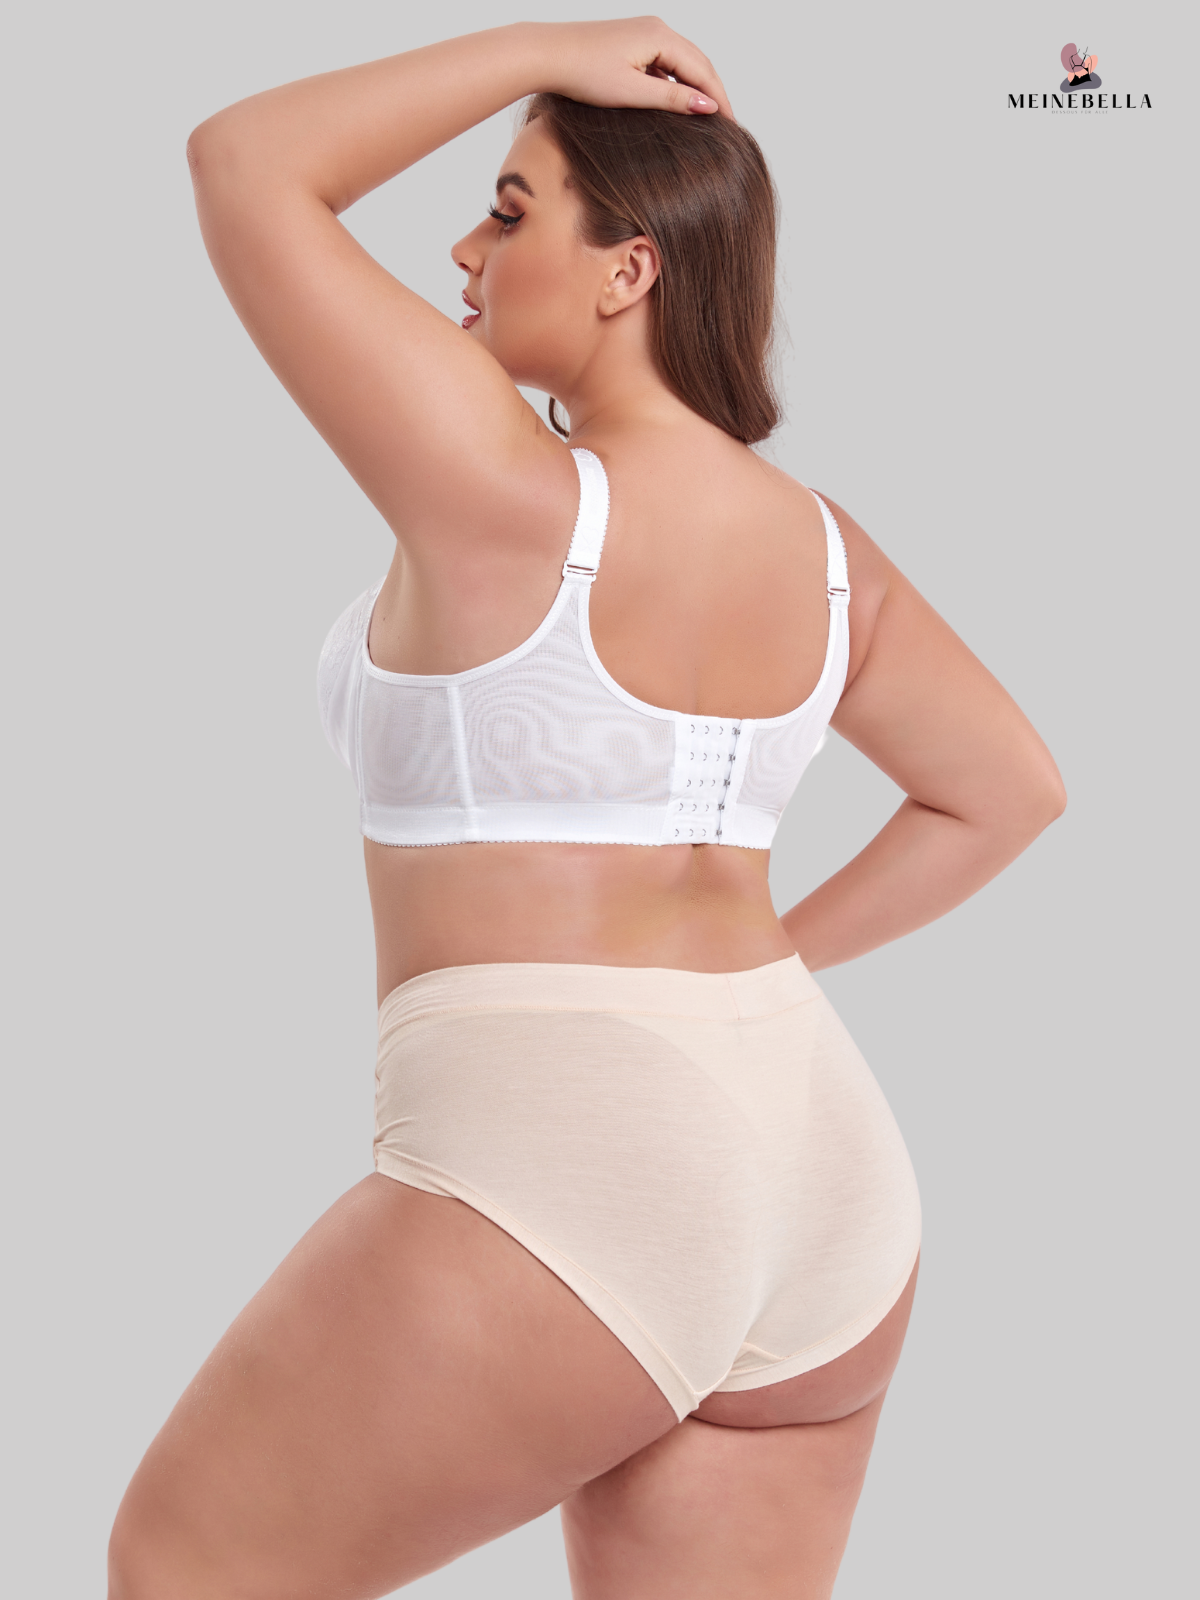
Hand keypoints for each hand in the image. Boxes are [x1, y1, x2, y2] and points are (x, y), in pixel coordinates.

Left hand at [531, 17, 731, 117]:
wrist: (547, 55)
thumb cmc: (583, 72)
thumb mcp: (632, 92)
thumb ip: (672, 100)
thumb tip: (707, 106)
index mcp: (661, 37)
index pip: (703, 71)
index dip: (719, 100)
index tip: (731, 126)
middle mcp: (657, 28)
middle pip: (697, 63)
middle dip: (713, 92)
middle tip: (726, 123)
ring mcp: (644, 33)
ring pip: (682, 62)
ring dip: (695, 87)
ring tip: (706, 116)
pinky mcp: (631, 42)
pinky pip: (664, 62)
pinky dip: (676, 82)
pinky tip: (677, 103)